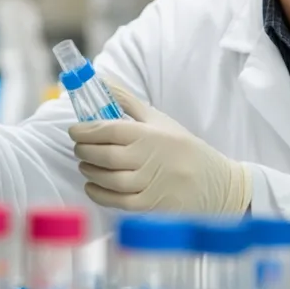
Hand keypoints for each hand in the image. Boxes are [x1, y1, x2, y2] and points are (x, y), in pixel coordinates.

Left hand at [69, 82, 250, 213]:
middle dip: (84, 150)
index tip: (75, 130)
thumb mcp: (159, 119)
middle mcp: (147, 159)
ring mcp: (148, 184)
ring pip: (106, 178)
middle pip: (103, 155)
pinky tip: (92, 185)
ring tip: (86, 163)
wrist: (214, 183)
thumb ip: (128, 102)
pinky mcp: (148, 206)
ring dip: (89, 170)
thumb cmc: (183, 147)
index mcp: (149, 134)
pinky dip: (97, 193)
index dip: (85, 130)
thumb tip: (102, 82)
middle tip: (79, 146)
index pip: (107, 130)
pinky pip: (115, 201)